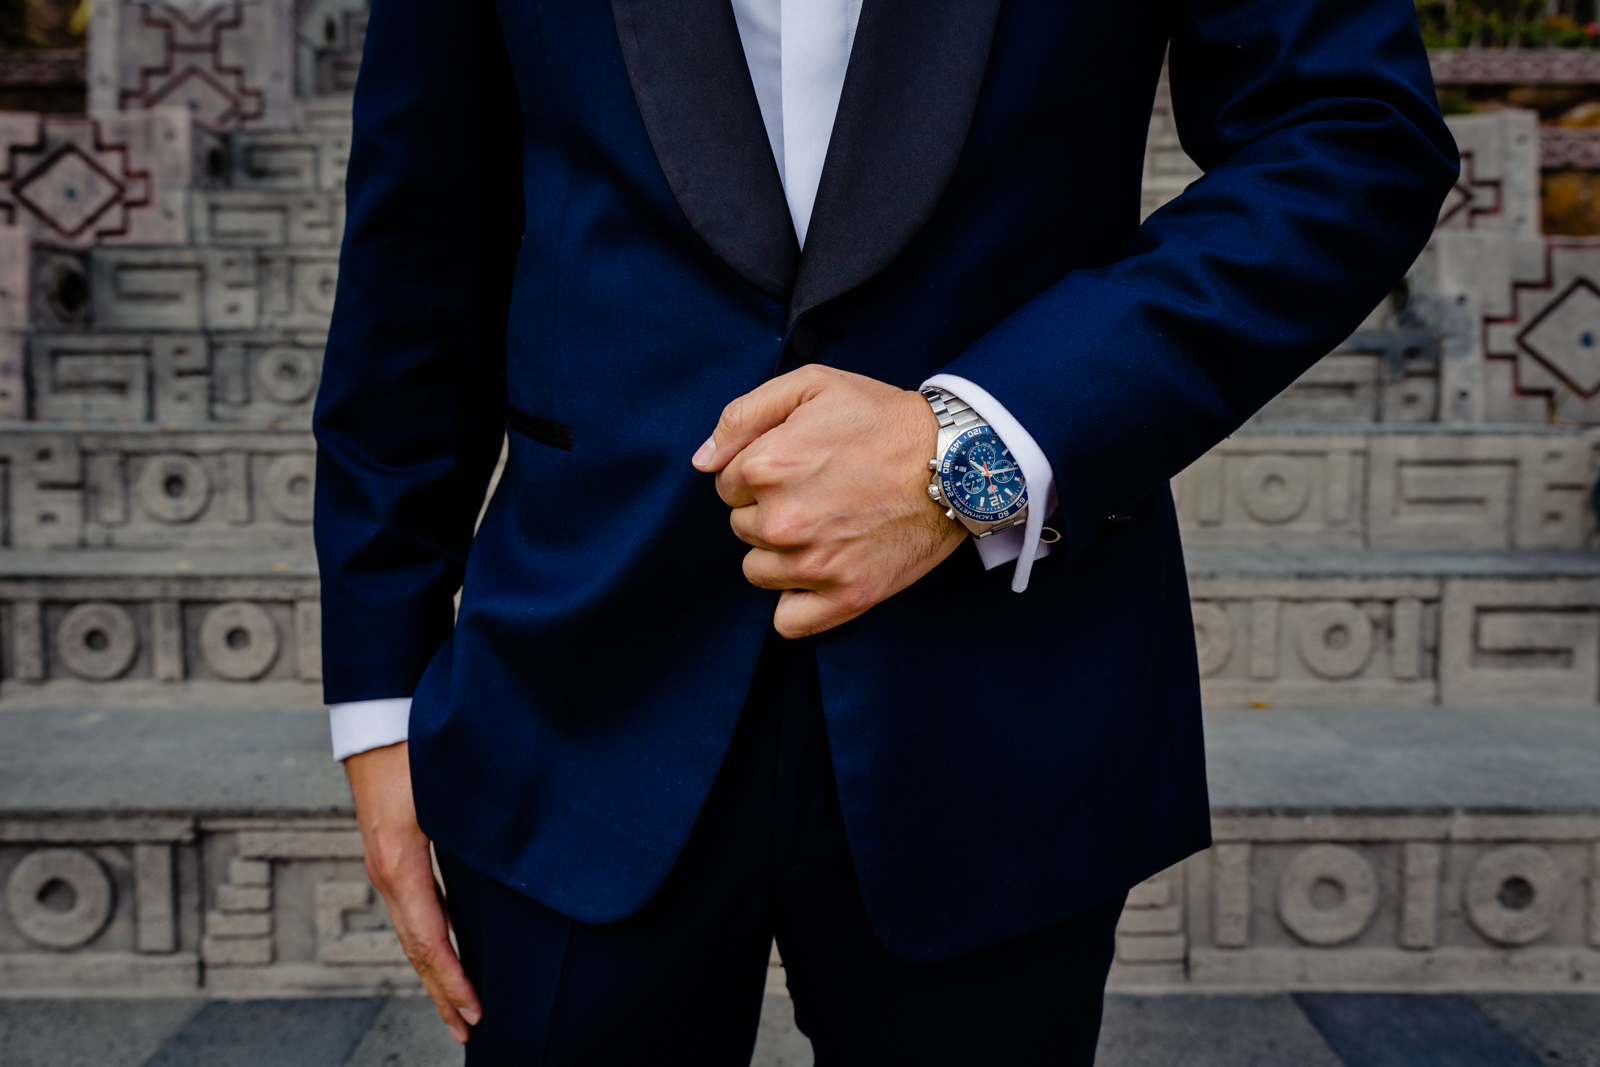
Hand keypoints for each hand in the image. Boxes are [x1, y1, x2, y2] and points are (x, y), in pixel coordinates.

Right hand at [345, 742, 481, 1043]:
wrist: (374, 717)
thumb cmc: (414, 747)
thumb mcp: (447, 789)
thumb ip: (478, 826)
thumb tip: (514, 853)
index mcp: (401, 864)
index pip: (430, 941)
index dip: (454, 981)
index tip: (478, 1012)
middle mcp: (388, 872)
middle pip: (416, 950)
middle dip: (443, 993)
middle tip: (470, 1031)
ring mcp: (385, 866)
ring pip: (410, 935)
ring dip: (435, 975)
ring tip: (458, 1007)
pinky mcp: (391, 856)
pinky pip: (411, 913)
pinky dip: (429, 944)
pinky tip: (448, 954)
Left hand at [693, 365, 965, 637]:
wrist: (956, 461)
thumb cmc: (884, 418)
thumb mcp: (812, 386)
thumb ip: (743, 416)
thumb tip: (701, 462)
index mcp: (765, 467)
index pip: (727, 485)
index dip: (759, 473)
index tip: (797, 467)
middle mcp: (782, 521)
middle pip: (742, 528)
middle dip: (769, 511)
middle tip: (819, 493)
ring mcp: (813, 565)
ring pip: (758, 573)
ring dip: (781, 555)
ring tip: (825, 528)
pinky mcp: (846, 597)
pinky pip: (788, 621)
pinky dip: (797, 603)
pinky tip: (820, 574)